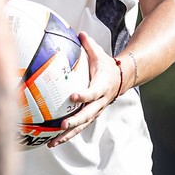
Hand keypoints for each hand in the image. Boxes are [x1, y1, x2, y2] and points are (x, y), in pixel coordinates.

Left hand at [47, 31, 121, 147]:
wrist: (122, 80)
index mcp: (101, 86)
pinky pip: (78, 128)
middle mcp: (99, 102)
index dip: (84, 95)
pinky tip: (51, 142)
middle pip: (88, 114)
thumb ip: (88, 44)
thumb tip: (78, 32)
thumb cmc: (106, 65)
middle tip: (63, 125)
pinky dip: (66, 136)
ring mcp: (95, 111)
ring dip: (68, 135)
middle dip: (75, 121)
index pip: (93, 92)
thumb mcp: (100, 53)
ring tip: (52, 142)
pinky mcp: (90, 117)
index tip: (73, 96)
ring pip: (82, 126)